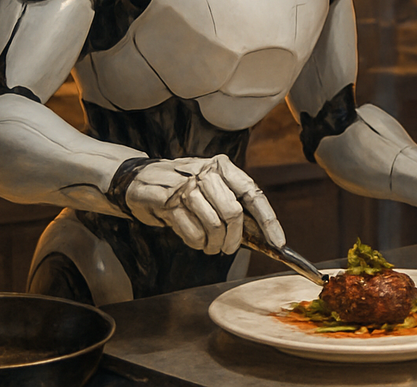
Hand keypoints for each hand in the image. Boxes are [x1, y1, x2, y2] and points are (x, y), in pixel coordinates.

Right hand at [124, 155, 284, 255]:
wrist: (139, 179)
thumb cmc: (182, 187)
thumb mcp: (210, 185)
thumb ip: (231, 201)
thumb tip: (259, 233)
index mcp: (223, 166)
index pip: (252, 194)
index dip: (268, 221)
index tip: (278, 243)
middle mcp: (206, 172)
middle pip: (233, 214)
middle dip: (234, 238)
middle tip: (228, 249)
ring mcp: (185, 185)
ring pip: (213, 225)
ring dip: (213, 244)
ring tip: (210, 247)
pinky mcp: (167, 200)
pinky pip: (191, 232)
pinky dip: (196, 243)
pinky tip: (195, 241)